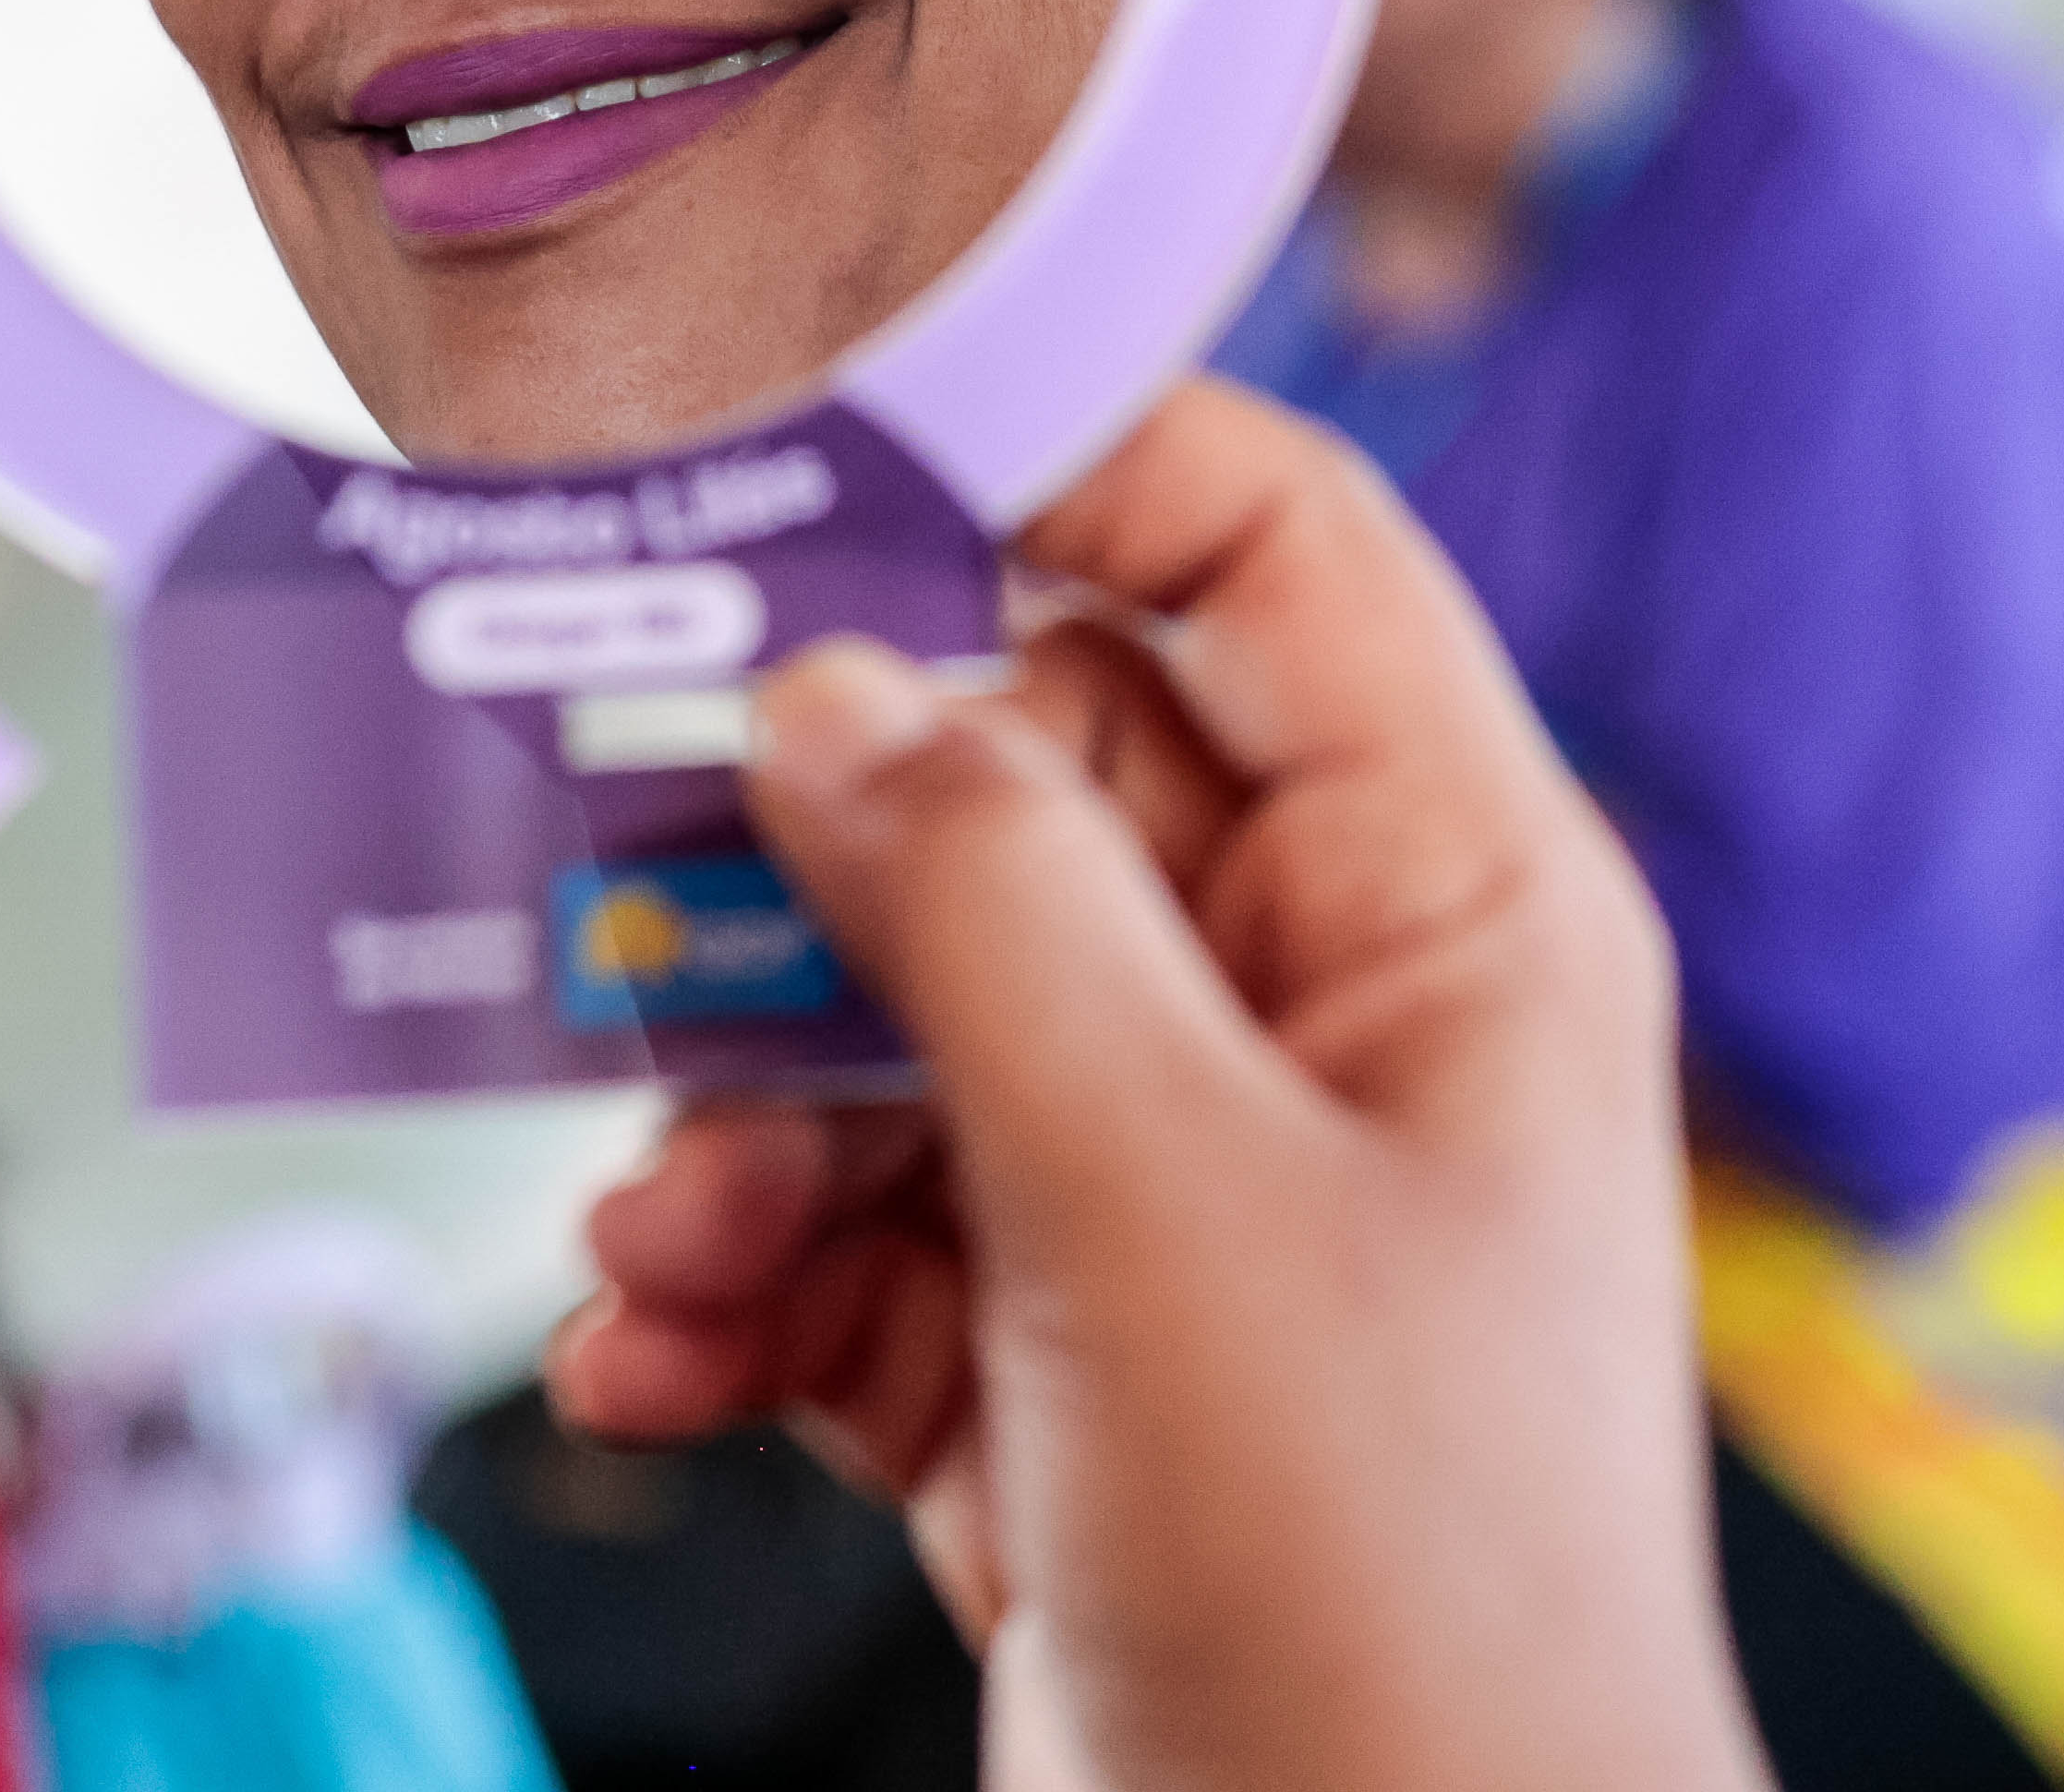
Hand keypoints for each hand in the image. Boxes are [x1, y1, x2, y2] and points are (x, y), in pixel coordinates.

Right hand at [551, 383, 1767, 1791]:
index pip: (1266, 556)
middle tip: (616, 903)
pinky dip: (735, 1296)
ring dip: (735, 1121)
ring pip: (900, 1027)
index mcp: (1448, 908)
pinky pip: (853, 1243)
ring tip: (661, 1246)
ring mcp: (1190, 1200)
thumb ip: (991, 910)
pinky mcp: (1062, 1377)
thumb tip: (837, 684)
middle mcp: (1328, 1019)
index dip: (1058, 466)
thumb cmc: (1389, 1605)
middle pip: (1025, 790)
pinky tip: (653, 1370)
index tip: (802, 459)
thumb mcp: (1174, 1203)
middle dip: (809, 868)